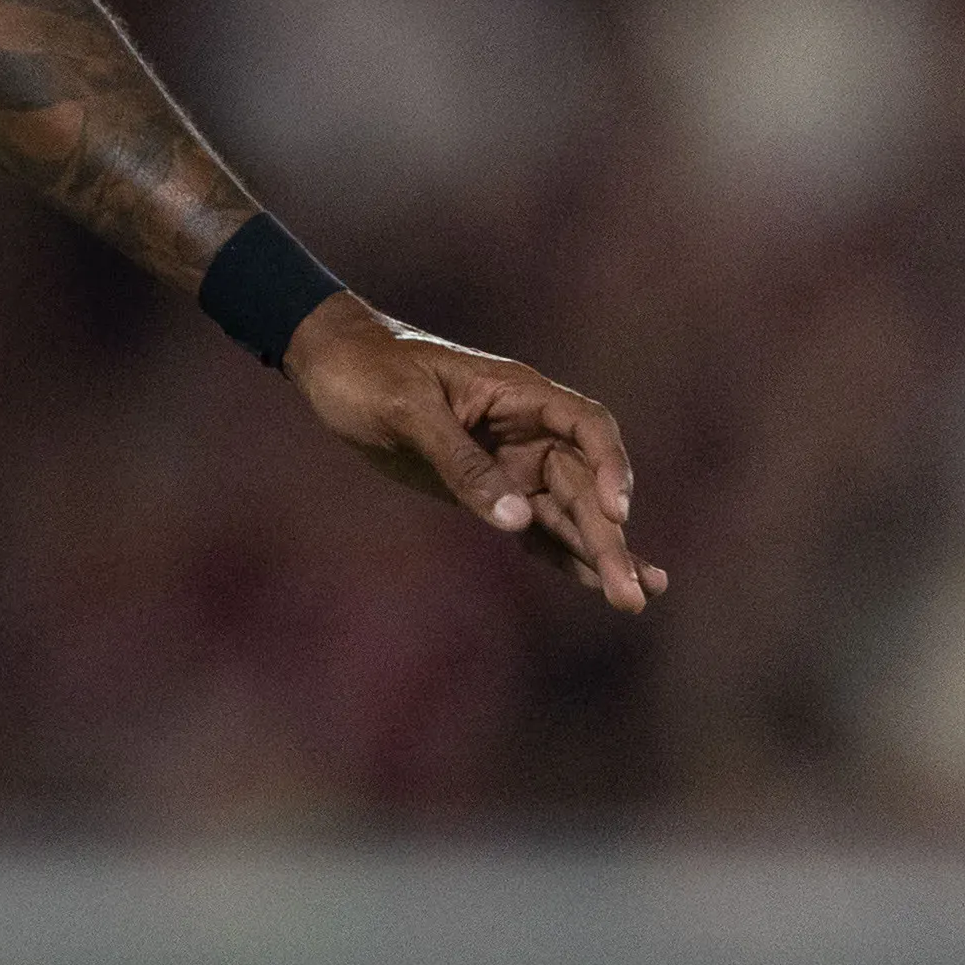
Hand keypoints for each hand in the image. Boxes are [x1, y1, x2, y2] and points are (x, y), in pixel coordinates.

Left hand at [282, 297, 661, 613]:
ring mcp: (509, 461)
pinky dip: (561, 553)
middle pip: (584, 484)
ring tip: (634, 600)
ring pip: (566, 512)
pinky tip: (592, 582)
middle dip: (610, 537)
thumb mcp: (409, 411)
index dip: (612, 468)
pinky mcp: (486, 489)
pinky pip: (533, 524)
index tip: (616, 512)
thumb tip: (518, 520)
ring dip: (598, 553)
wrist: (329, 364)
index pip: (588, 428)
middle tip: (635, 593)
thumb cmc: (368, 371)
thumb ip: (463, 463)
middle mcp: (526, 429)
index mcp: (518, 393)